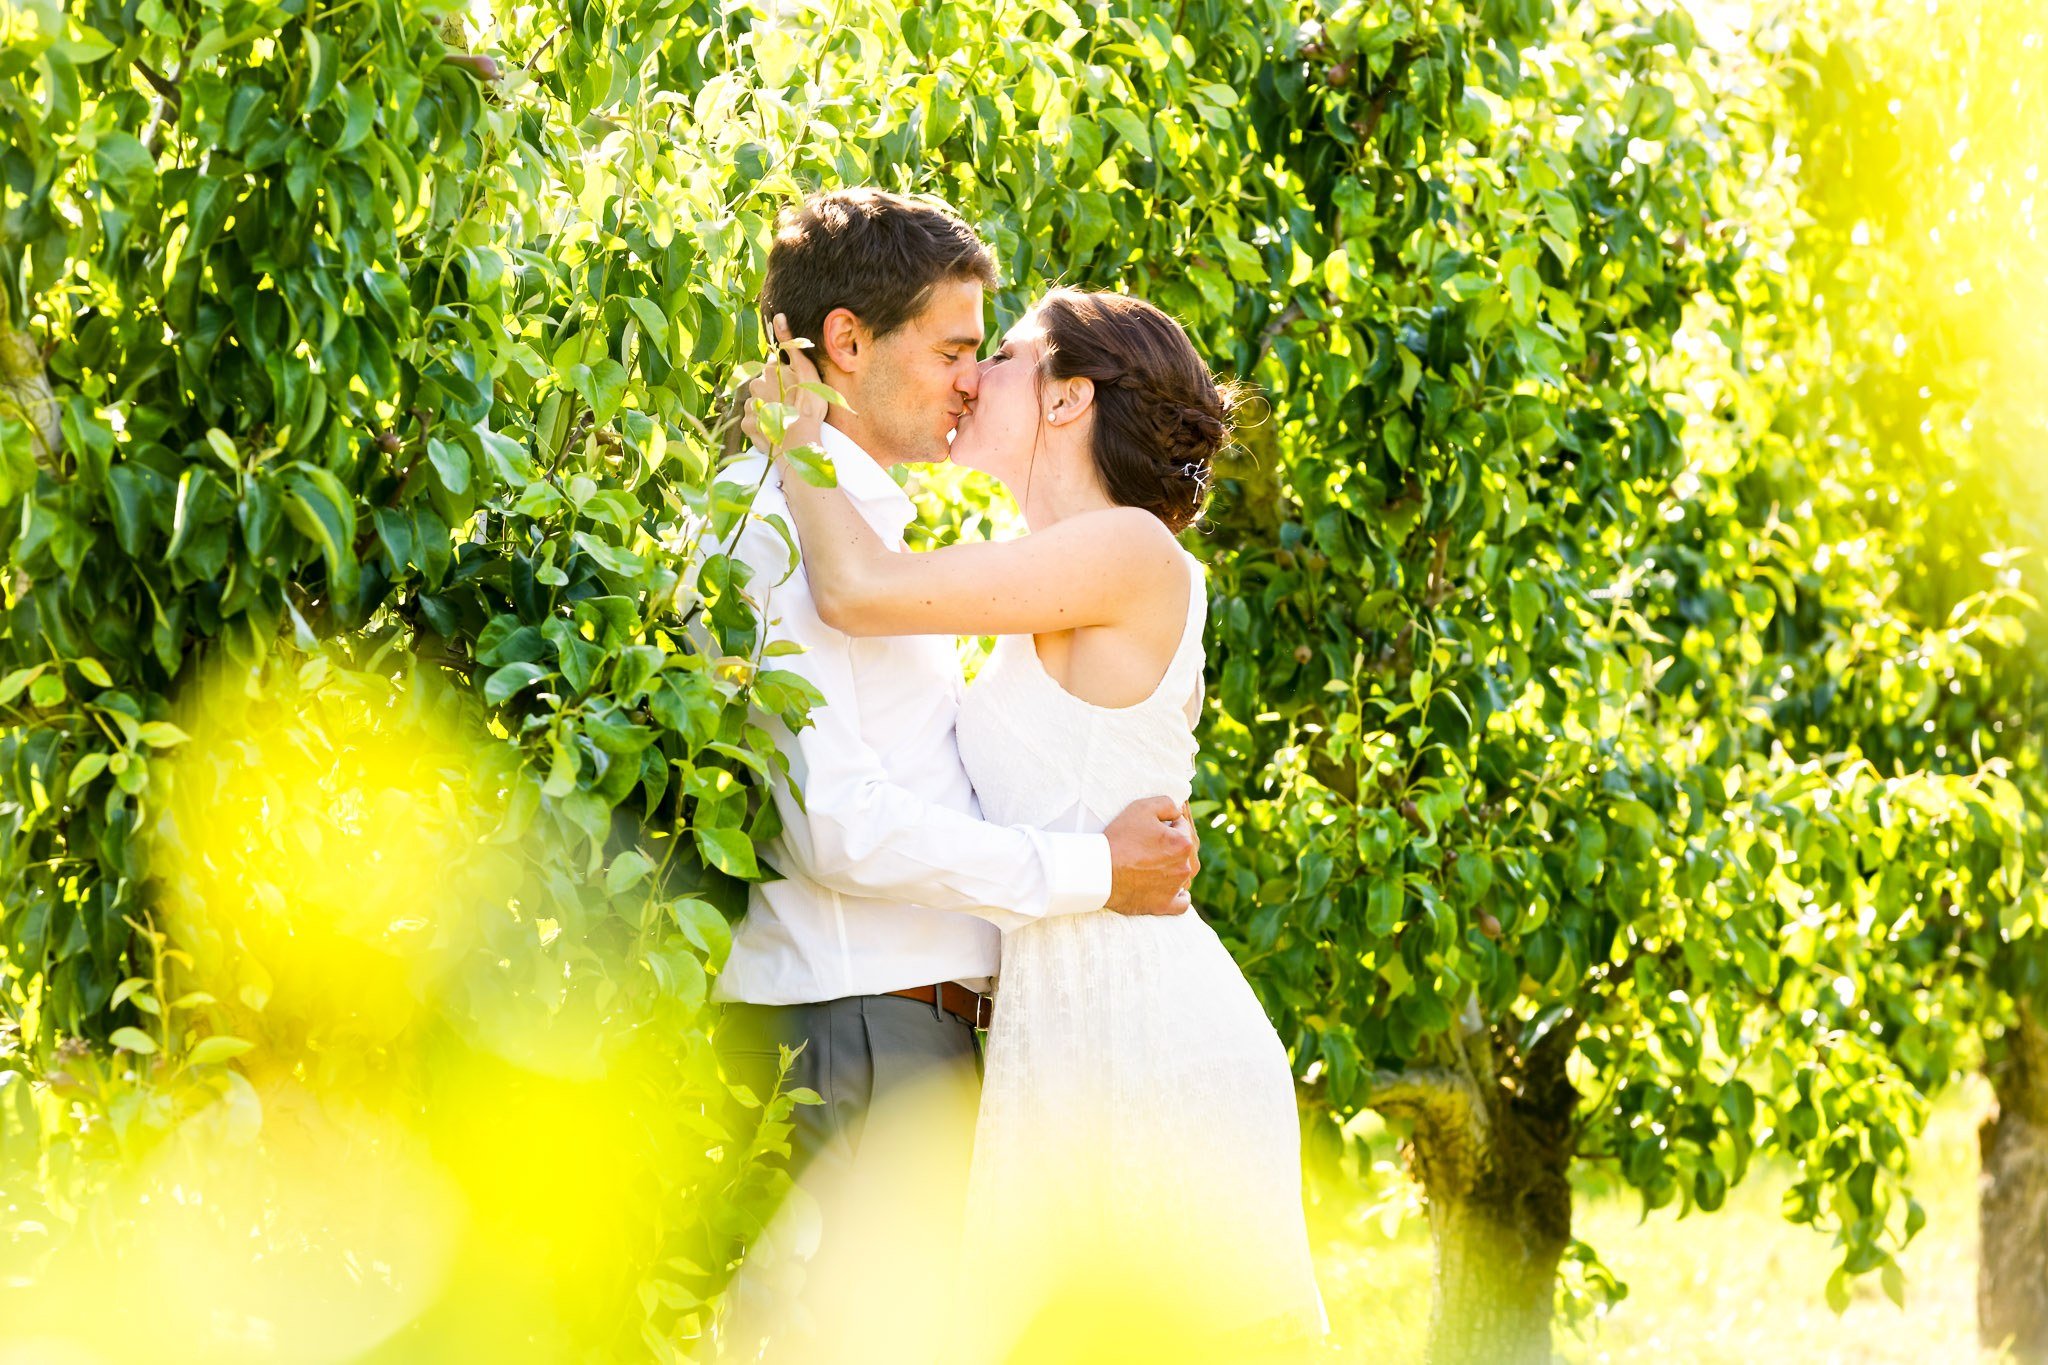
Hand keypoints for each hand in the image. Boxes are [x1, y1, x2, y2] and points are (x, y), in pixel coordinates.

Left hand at [739, 314, 828, 454]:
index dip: (785, 378)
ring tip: (783, 420)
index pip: (774, 369)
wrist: (799, 441)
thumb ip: (791, 343)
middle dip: (773, 393)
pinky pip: (753, 423)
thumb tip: (778, 316)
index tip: (795, 389)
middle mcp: (754, 385)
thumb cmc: (807, 405)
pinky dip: (761, 425)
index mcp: (769, 371)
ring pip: (757, 404)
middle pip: (763, 386)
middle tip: (790, 406)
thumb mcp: (805, 369)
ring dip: (767, 410)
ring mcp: (750, 406)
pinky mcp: (747, 426)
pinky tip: (774, 430)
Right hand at [1103, 796, 1199, 916]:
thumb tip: (1178, 812)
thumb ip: (1167, 803)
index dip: (1166, 824)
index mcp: (1183, 843)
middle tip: (1149, 845)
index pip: (1182, 826)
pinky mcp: (1164, 905)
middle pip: (1184, 851)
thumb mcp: (1142, 808)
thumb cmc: (1120, 839)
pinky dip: (1179, 896)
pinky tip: (1172, 890)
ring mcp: (1176, 887)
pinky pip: (1182, 902)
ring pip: (1183, 874)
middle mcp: (1185, 866)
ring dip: (1174, 868)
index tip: (1150, 828)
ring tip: (1154, 865)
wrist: (1101, 872)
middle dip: (1171, 846)